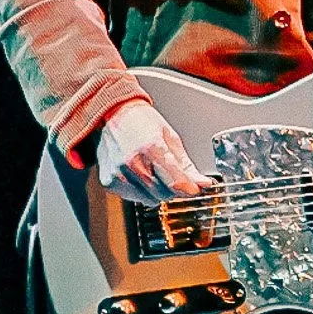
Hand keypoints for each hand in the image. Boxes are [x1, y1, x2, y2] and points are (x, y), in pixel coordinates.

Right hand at [95, 101, 214, 204]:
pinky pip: (135, 198)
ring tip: (152, 170)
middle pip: (165, 194)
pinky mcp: (110, 182)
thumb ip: (186, 165)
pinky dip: (141, 191)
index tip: (195, 188)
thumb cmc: (141, 121)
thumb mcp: (170, 137)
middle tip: (171, 174)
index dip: (189, 188)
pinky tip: (139, 174)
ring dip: (157, 190)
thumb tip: (203, 183)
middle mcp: (133, 163)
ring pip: (151, 199)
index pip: (176, 182)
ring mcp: (119, 174)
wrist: (113, 114)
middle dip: (174, 187)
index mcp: (151, 148)